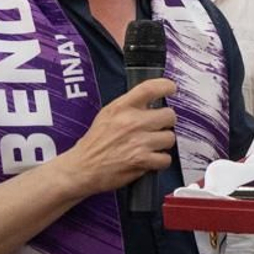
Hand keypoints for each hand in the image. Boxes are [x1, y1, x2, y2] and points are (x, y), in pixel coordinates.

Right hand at [63, 77, 176, 194]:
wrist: (82, 168)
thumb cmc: (95, 143)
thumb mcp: (107, 115)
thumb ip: (129, 106)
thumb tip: (152, 101)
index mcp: (121, 108)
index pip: (149, 88)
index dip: (165, 86)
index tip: (171, 88)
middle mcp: (131, 122)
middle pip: (169, 115)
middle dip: (166, 123)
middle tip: (158, 128)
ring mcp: (138, 142)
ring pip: (170, 137)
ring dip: (163, 143)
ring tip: (151, 145)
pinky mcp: (142, 160)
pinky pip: (166, 158)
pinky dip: (160, 161)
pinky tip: (150, 159)